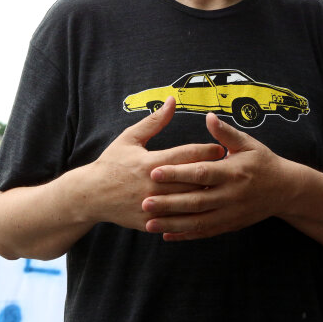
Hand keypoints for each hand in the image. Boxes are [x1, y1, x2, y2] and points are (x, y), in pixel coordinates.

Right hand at [83, 97, 224, 230]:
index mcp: (150, 162)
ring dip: (206, 195)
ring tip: (221, 189)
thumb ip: (155, 121)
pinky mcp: (151, 221)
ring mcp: (152, 206)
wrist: (91, 195)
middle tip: (231, 169)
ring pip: (189, 203)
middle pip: (192, 179)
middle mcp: (153, 185)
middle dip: (213, 174)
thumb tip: (172, 100)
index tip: (222, 149)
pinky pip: (177, 221)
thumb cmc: (112, 163)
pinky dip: (192, 216)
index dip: (207, 151)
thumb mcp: (130, 138)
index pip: (187, 155)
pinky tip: (205, 210)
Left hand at [141, 112, 299, 240]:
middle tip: (144, 202)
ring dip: (173, 224)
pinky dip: (186, 235)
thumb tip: (208, 116)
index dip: (178, 173)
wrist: (286, 190)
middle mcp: (231, 195)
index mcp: (233, 172)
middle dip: (169, 203)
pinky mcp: (230, 225)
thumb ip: (226, 133)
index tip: (155, 172)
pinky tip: (166, 235)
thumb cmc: (263, 162)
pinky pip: (205, 232)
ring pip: (198, 221)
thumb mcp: (248, 144)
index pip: (201, 173)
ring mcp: (230, 213)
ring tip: (149, 223)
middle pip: (196, 201)